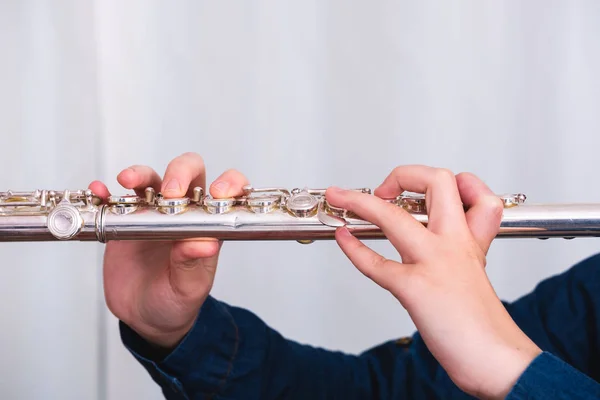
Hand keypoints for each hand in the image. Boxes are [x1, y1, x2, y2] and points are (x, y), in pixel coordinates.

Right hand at [89, 152, 248, 349]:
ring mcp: (153, 213)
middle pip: (187, 172)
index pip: (226, 190)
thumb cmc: (177, 301)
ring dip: (140, 173)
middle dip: (180, 172)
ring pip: (150, 179)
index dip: (228, 183)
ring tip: (127, 180)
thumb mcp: (189, 288)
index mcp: (207, 225)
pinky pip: (116, 199)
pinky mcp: (126, 221)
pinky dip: (106, 192)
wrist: (146, 318)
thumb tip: (206, 244)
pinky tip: (99, 192)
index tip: (219, 191)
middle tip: (170, 191)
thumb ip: (194, 265)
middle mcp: (183, 213)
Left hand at [326, 166, 541, 399]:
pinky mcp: (415, 289)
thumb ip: (462, 243)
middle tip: (384, 188)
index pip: (468, 186)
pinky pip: (376, 263)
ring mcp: (434, 263)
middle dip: (404, 174)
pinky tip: (343, 238)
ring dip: (360, 202)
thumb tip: (442, 229)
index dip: (448, 178)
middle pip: (437, 182)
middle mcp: (454, 242)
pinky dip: (353, 248)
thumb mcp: (476, 269)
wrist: (496, 359)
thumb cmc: (481, 320)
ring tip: (339, 197)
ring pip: (394, 217)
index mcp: (469, 237)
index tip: (426, 190)